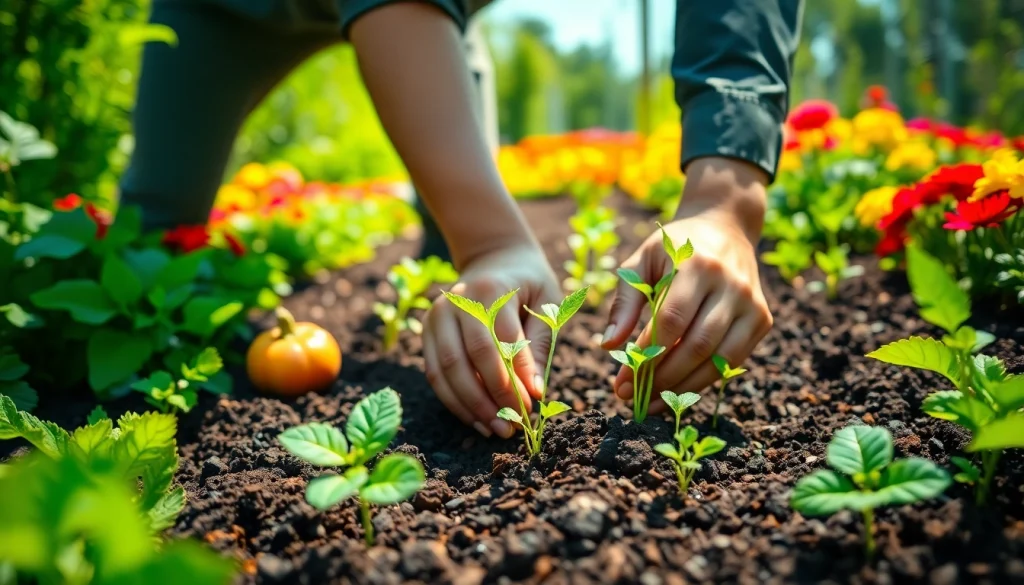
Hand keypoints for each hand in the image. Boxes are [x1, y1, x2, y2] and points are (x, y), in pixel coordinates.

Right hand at [423, 242, 561, 437]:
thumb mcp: (546, 304)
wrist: (495, 258)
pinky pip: (435, 374)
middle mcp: (457, 301)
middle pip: (469, 357)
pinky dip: (454, 401)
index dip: (517, 377)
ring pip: (446, 370)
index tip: (532, 406)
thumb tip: (535, 391)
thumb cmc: (529, 284)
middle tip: (512, 426)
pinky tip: (476, 419)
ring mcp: (436, 316)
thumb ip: (539, 346)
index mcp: (490, 289)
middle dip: (492, 397)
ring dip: (471, 406)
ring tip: (496, 429)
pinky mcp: (426, 331)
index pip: (503, 340)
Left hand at [601, 157, 773, 410]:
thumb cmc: (674, 247)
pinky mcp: (763, 319)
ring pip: (719, 359)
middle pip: (696, 344)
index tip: (622, 380)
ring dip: (684, 386)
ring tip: (654, 400)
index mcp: (697, 265)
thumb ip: (624, 301)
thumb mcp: (642, 260)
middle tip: (633, 396)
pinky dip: (706, 379)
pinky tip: (680, 388)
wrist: (726, 227)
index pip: (671, 320)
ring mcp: (751, 303)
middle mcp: (731, 284)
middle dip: (662, 378)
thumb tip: (608, 346)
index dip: (646, 355)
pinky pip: (733, 360)